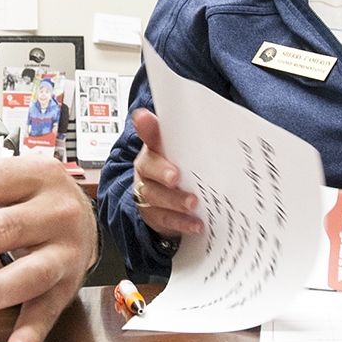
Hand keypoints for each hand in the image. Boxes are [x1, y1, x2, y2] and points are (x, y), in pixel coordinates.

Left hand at [0, 150, 95, 341]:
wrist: (86, 219)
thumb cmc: (33, 200)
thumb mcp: (9, 182)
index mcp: (35, 175)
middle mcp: (55, 211)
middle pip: (0, 229)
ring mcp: (67, 251)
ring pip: (26, 274)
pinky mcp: (70, 285)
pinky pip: (48, 311)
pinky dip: (30, 332)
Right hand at [129, 109, 201, 244]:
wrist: (172, 199)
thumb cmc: (179, 168)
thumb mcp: (184, 151)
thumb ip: (185, 136)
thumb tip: (188, 116)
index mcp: (154, 149)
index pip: (149, 134)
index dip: (147, 128)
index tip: (145, 118)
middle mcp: (146, 170)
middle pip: (149, 169)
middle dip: (162, 172)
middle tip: (176, 177)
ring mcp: (147, 193)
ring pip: (155, 196)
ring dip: (175, 201)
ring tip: (192, 204)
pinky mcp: (153, 215)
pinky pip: (164, 219)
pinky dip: (181, 223)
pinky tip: (196, 224)